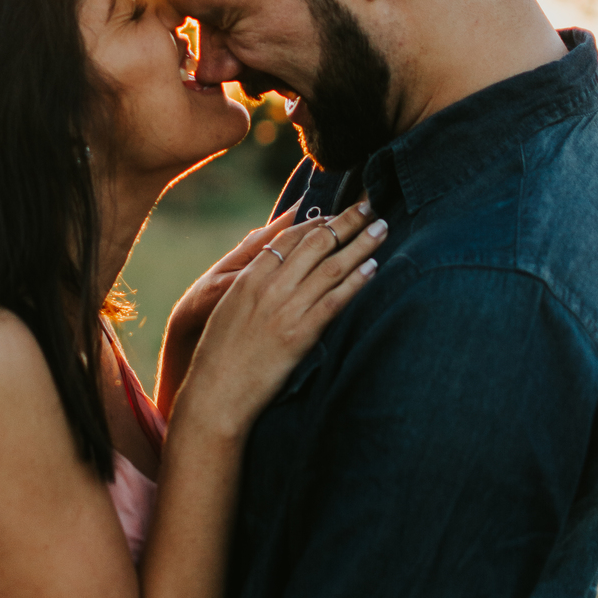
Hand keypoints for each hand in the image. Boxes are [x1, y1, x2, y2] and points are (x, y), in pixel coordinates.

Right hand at [173, 200, 385, 443]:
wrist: (215, 394)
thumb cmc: (219, 357)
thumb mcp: (227, 310)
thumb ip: (251, 285)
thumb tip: (270, 268)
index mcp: (249, 278)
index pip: (289, 237)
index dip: (318, 220)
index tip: (338, 210)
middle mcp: (268, 287)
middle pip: (315, 243)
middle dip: (346, 220)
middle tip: (369, 204)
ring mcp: (285, 309)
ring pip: (330, 267)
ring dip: (360, 243)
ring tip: (381, 227)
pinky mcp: (299, 335)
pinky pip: (334, 301)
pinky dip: (356, 282)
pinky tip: (373, 268)